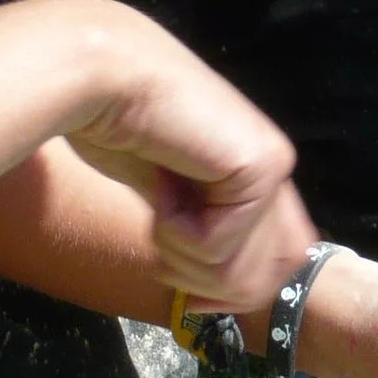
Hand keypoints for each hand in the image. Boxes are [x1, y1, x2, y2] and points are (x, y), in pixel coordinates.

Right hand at [46, 5, 319, 312]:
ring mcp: (274, 168)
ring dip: (181, 256)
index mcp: (259, 177)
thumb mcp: (169, 198)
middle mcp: (275, 171)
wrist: (100, 78)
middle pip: (261, 283)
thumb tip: (222, 299)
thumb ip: (205, 232)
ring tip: (162, 200)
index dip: (232, 296)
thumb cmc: (117, 128)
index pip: (277, 269)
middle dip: (205, 284)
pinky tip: (163, 181)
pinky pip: (216, 246)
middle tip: (167, 239)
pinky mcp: (262, 167)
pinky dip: (173, 229)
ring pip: (235, 273)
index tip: (192, 299)